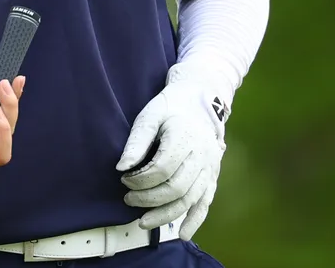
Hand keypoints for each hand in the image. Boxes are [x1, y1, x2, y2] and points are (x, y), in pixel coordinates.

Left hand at [115, 71, 225, 239]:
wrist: (201, 101)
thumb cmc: (171, 107)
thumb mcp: (150, 114)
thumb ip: (136, 141)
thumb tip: (121, 168)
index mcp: (185, 137)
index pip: (162, 168)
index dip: (140, 180)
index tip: (124, 179)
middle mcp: (201, 155)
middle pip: (176, 188)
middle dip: (149, 199)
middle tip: (128, 199)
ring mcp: (210, 168)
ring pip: (189, 199)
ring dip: (166, 215)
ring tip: (143, 222)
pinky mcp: (213, 177)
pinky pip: (206, 203)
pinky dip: (195, 220)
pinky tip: (182, 234)